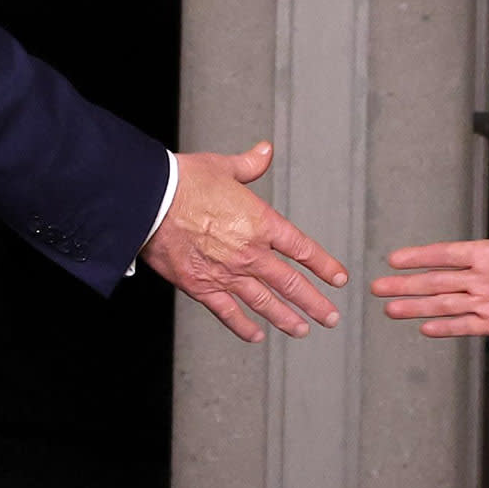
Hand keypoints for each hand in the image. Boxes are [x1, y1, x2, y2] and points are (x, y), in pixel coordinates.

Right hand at [142, 142, 347, 344]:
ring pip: (265, 303)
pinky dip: (243, 326)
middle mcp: (249, 253)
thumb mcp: (224, 168)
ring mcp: (227, 273)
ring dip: (287, 319)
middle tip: (331, 318)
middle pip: (291, 284)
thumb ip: (250, 165)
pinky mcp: (201, 286)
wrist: (150, 201)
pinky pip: (228, 312)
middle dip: (314, 303)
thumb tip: (265, 151)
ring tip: (303, 330)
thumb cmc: (184, 182)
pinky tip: (255, 336)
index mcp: (261, 223)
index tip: (338, 278)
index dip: (324, 266)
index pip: (302, 249)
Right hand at [371, 200, 488, 336]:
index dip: (420, 257)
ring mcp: (486, 301)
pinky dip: (446, 328)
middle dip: (407, 285)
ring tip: (391, 310)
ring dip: (418, 307)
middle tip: (378, 287)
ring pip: (444, 305)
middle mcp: (480, 278)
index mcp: (486, 254)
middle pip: (436, 282)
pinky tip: (425, 328)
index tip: (394, 259)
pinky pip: (466, 325)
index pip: (446, 255)